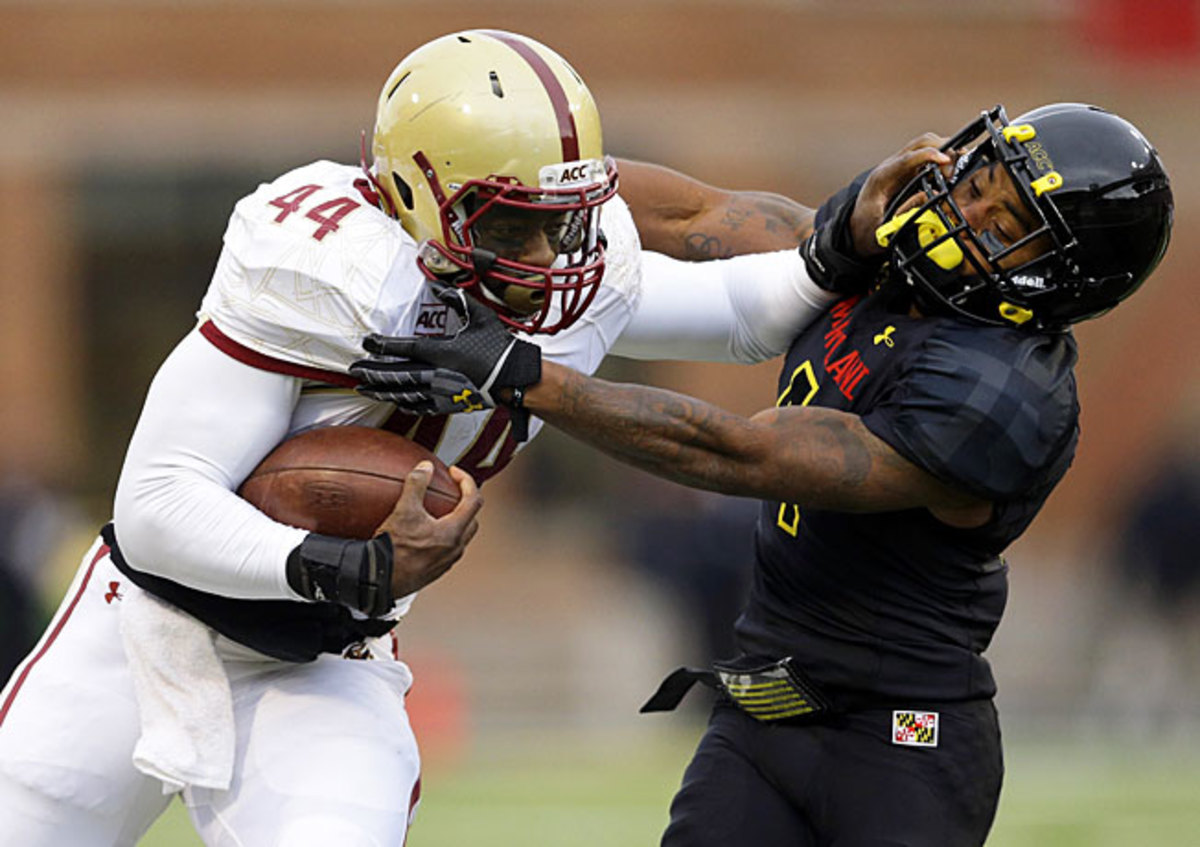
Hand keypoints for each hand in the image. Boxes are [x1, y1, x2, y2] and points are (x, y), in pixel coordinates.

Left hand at [351, 280, 541, 409]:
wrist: (516, 378)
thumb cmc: (499, 346)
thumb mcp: (480, 317)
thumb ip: (457, 300)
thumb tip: (439, 286)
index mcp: (441, 351)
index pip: (403, 347)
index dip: (381, 345)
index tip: (366, 341)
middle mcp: (436, 373)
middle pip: (395, 374)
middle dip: (371, 372)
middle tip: (352, 369)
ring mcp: (441, 392)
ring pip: (403, 393)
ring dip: (381, 390)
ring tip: (363, 388)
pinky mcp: (449, 404)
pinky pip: (421, 406)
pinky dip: (405, 403)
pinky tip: (394, 401)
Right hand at [379, 462, 482, 597]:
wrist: (380, 580)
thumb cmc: (394, 548)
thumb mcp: (404, 510)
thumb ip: (416, 484)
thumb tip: (425, 467)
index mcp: (453, 532)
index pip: (474, 500)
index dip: (467, 481)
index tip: (453, 472)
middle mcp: (455, 548)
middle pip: (472, 520)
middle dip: (465, 502)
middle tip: (451, 491)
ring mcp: (447, 562)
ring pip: (461, 537)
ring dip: (455, 521)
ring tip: (438, 511)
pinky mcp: (436, 571)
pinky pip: (447, 549)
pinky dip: (443, 536)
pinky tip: (424, 533)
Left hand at [849, 133, 953, 256]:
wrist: (857, 228)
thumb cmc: (867, 229)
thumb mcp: (879, 232)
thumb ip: (900, 221)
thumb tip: (923, 211)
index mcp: (881, 179)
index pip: (906, 159)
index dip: (927, 156)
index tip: (946, 161)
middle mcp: (891, 167)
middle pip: (919, 144)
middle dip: (942, 149)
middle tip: (955, 169)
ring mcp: (900, 167)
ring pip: (925, 145)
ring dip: (944, 151)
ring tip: (957, 168)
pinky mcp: (908, 171)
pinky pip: (928, 155)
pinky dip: (943, 158)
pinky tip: (953, 169)